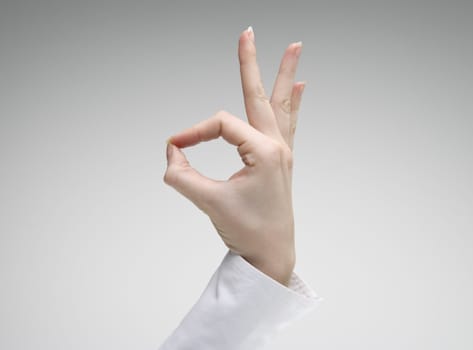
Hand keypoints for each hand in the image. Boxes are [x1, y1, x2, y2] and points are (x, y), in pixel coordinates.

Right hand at [164, 27, 304, 285]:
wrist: (272, 255)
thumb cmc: (248, 231)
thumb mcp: (210, 203)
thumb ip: (182, 175)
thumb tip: (171, 152)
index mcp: (263, 152)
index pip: (220, 125)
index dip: (193, 132)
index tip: (175, 148)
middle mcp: (276, 146)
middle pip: (260, 95)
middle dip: (251, 63)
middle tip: (247, 32)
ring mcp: (282, 152)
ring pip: (280, 104)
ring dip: (284, 74)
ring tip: (293, 46)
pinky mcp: (279, 160)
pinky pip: (288, 123)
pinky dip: (293, 102)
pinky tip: (301, 87)